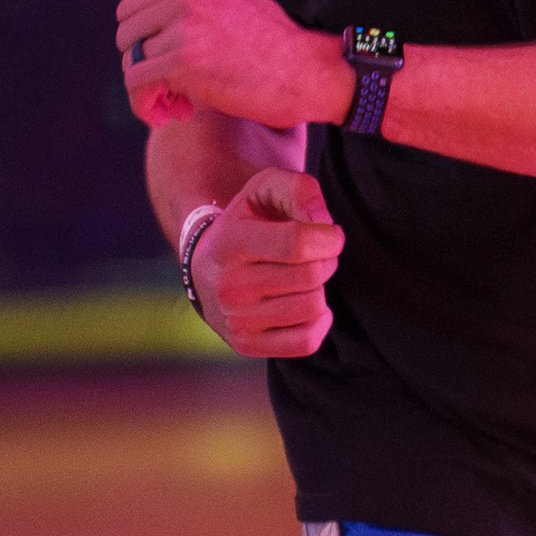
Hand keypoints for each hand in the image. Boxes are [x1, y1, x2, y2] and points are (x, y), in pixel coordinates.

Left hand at [119, 0, 343, 131]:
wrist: (311, 72)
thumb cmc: (284, 49)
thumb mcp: (241, 5)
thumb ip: (205, 6)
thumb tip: (176, 19)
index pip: (132, 9)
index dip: (143, 43)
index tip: (165, 66)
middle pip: (126, 37)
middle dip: (144, 68)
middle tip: (173, 92)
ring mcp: (183, 29)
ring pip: (131, 63)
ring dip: (150, 92)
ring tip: (181, 107)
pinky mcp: (183, 62)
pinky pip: (137, 85)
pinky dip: (149, 107)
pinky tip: (179, 114)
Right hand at [190, 169, 343, 357]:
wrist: (206, 266)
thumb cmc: (246, 223)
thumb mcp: (265, 189)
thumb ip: (299, 190)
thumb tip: (322, 223)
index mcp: (231, 243)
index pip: (298, 244)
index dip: (329, 238)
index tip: (330, 235)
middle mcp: (228, 286)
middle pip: (311, 276)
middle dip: (326, 261)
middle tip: (316, 255)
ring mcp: (235, 320)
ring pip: (313, 307)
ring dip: (320, 289)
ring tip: (306, 277)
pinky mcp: (246, 345)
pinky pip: (307, 341)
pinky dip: (318, 321)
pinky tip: (304, 302)